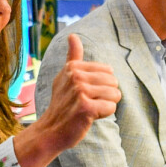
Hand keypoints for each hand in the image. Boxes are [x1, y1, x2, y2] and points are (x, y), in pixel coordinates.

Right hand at [41, 33, 120, 148]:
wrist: (50, 131)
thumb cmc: (62, 105)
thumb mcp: (64, 77)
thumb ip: (73, 57)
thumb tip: (73, 35)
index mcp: (73, 67)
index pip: (108, 71)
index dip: (101, 85)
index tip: (85, 93)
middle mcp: (76, 76)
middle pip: (114, 82)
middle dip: (106, 95)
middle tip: (87, 103)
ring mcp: (80, 91)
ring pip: (115, 95)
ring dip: (105, 106)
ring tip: (88, 110)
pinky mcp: (86, 108)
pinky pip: (111, 107)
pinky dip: (104, 115)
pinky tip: (89, 117)